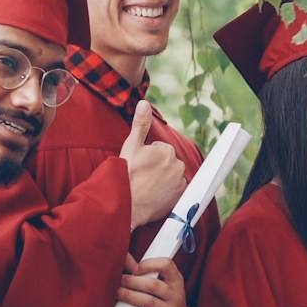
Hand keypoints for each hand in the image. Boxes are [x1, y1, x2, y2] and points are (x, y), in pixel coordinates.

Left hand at [111, 253, 195, 306]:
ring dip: (128, 296)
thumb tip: (124, 257)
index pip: (166, 265)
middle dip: (131, 281)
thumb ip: (145, 272)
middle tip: (117, 281)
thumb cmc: (167, 301)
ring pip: (147, 302)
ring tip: (115, 293)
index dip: (148, 264)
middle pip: (152, 285)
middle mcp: (175, 296)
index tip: (134, 269)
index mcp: (176, 281)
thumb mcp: (164, 285)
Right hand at [122, 103, 185, 226]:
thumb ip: (140, 123)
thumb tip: (144, 103)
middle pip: (168, 162)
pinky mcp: (180, 196)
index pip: (160, 150)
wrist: (125, 203)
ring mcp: (180, 181)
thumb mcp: (131, 145)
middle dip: (158, 167)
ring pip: (173, 175)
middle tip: (142, 177)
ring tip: (148, 186)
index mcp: (166, 150)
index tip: (139, 166)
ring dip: (164, 179)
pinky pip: (177, 190)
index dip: (148, 157)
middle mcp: (177, 164)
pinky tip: (155, 194)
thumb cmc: (126, 173)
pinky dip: (169, 191)